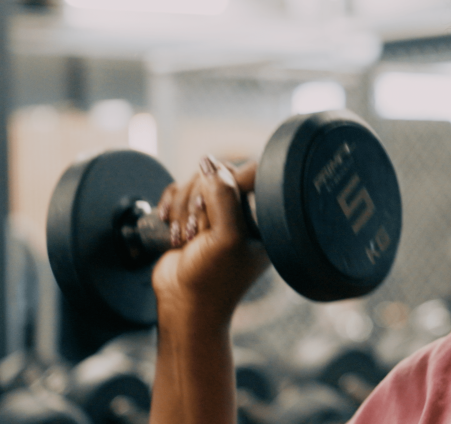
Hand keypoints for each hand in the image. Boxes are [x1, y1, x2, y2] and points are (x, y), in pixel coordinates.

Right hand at [151, 157, 269, 323]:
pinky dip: (170, 205)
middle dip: (198, 201)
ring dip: (183, 208)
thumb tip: (210, 163)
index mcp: (264, 218)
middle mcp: (243, 214)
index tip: (208, 211)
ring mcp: (217, 215)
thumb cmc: (211, 280)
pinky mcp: (192, 217)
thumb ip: (224, 197)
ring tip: (183, 237)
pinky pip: (179, 190)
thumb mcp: (226, 238)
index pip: (249, 176)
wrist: (181, 306)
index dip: (225, 186)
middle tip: (196, 230)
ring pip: (196, 182)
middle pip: (218, 176)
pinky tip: (168, 225)